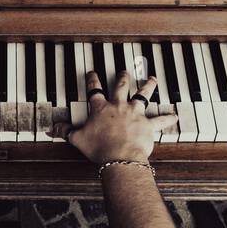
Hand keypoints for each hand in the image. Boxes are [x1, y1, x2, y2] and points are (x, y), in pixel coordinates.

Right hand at [51, 70, 176, 165]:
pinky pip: (159, 120)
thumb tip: (51, 129)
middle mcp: (119, 106)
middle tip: (124, 71)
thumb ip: (66, 132)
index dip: (92, 80)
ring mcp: (135, 114)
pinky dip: (167, 119)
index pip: (94, 90)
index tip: (92, 73)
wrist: (119, 156)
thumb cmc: (98, 147)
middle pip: (121, 87)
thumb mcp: (77, 139)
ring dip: (148, 86)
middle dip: (122, 77)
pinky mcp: (147, 124)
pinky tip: (175, 116)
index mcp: (101, 108)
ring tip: (152, 79)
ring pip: (143, 95)